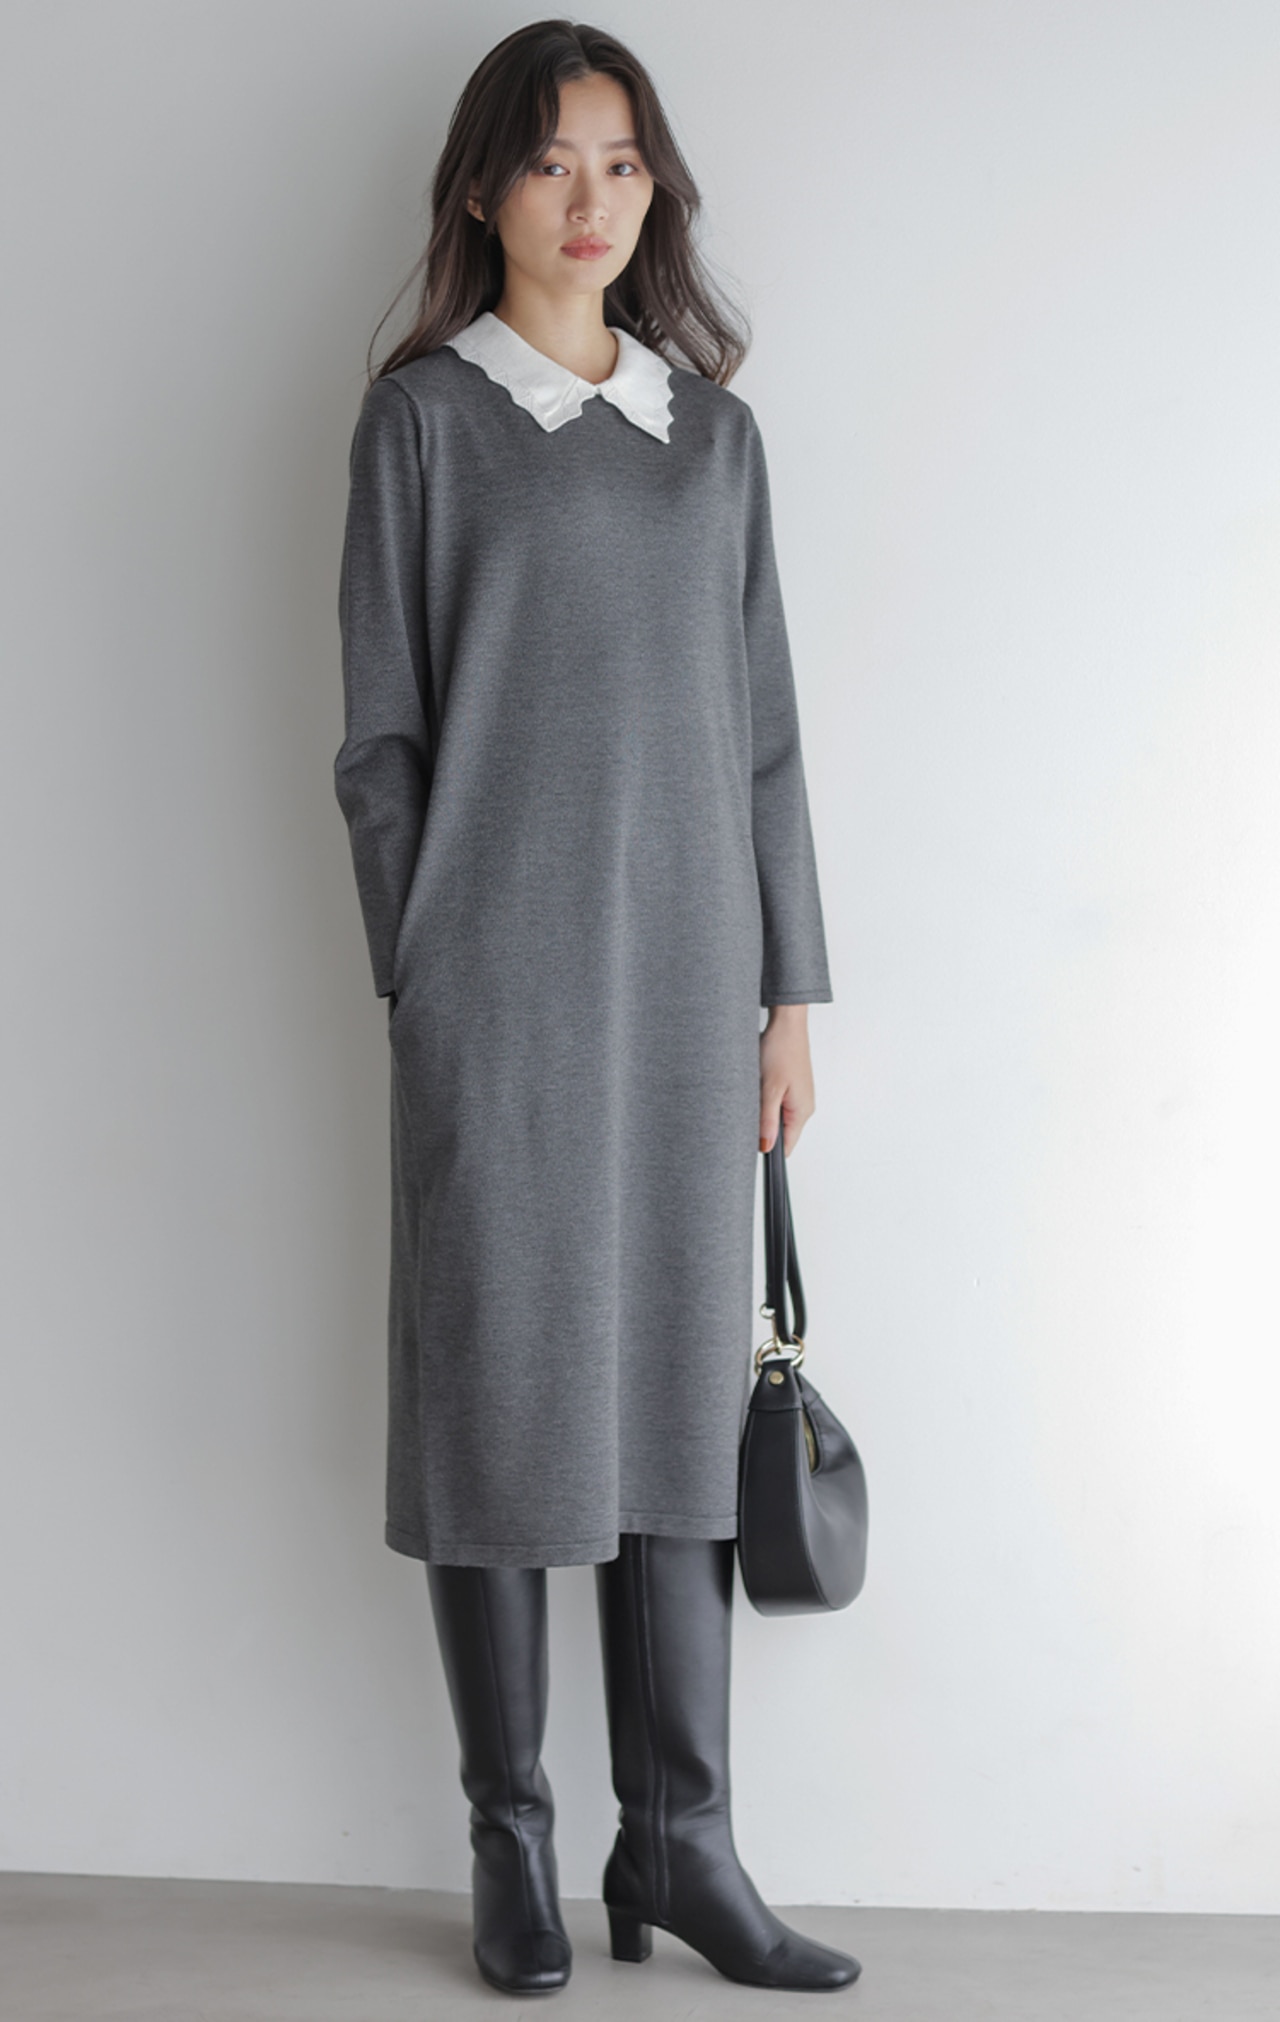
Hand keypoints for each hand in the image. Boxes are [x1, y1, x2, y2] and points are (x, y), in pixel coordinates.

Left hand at [759, 1004, 814, 1155]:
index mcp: (802, 1111)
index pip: (787, 1146)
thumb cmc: (781, 1050)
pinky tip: (760, 1085)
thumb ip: (767, 1120)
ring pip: (778, 1117)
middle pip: (781, 1133)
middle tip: (749, 1113)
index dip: (769, 1150)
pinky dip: (767, 1099)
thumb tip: (766, 1146)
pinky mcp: (792, 1086)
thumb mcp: (769, 1089)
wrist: (786, 1024)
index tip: (752, 1146)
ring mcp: (799, 1096)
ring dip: (764, 1112)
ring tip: (757, 1093)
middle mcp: (804, 1106)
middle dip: (763, 1129)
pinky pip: (778, 1103)